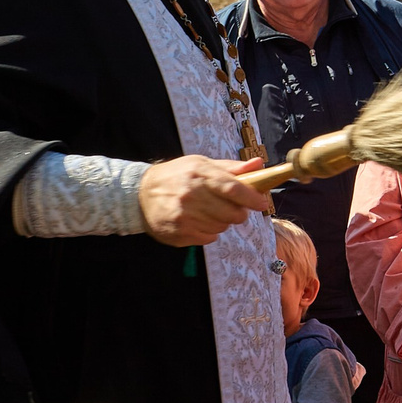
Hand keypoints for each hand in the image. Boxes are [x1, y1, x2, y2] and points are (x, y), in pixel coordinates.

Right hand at [139, 155, 274, 245]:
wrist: (140, 194)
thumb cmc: (177, 176)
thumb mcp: (201, 164)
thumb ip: (231, 168)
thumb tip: (259, 164)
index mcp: (199, 174)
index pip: (233, 189)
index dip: (252, 198)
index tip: (262, 203)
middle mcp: (190, 195)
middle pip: (231, 213)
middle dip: (239, 212)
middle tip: (233, 207)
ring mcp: (183, 216)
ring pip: (221, 227)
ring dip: (222, 222)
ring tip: (210, 212)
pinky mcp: (178, 233)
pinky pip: (208, 238)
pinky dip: (209, 232)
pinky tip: (198, 221)